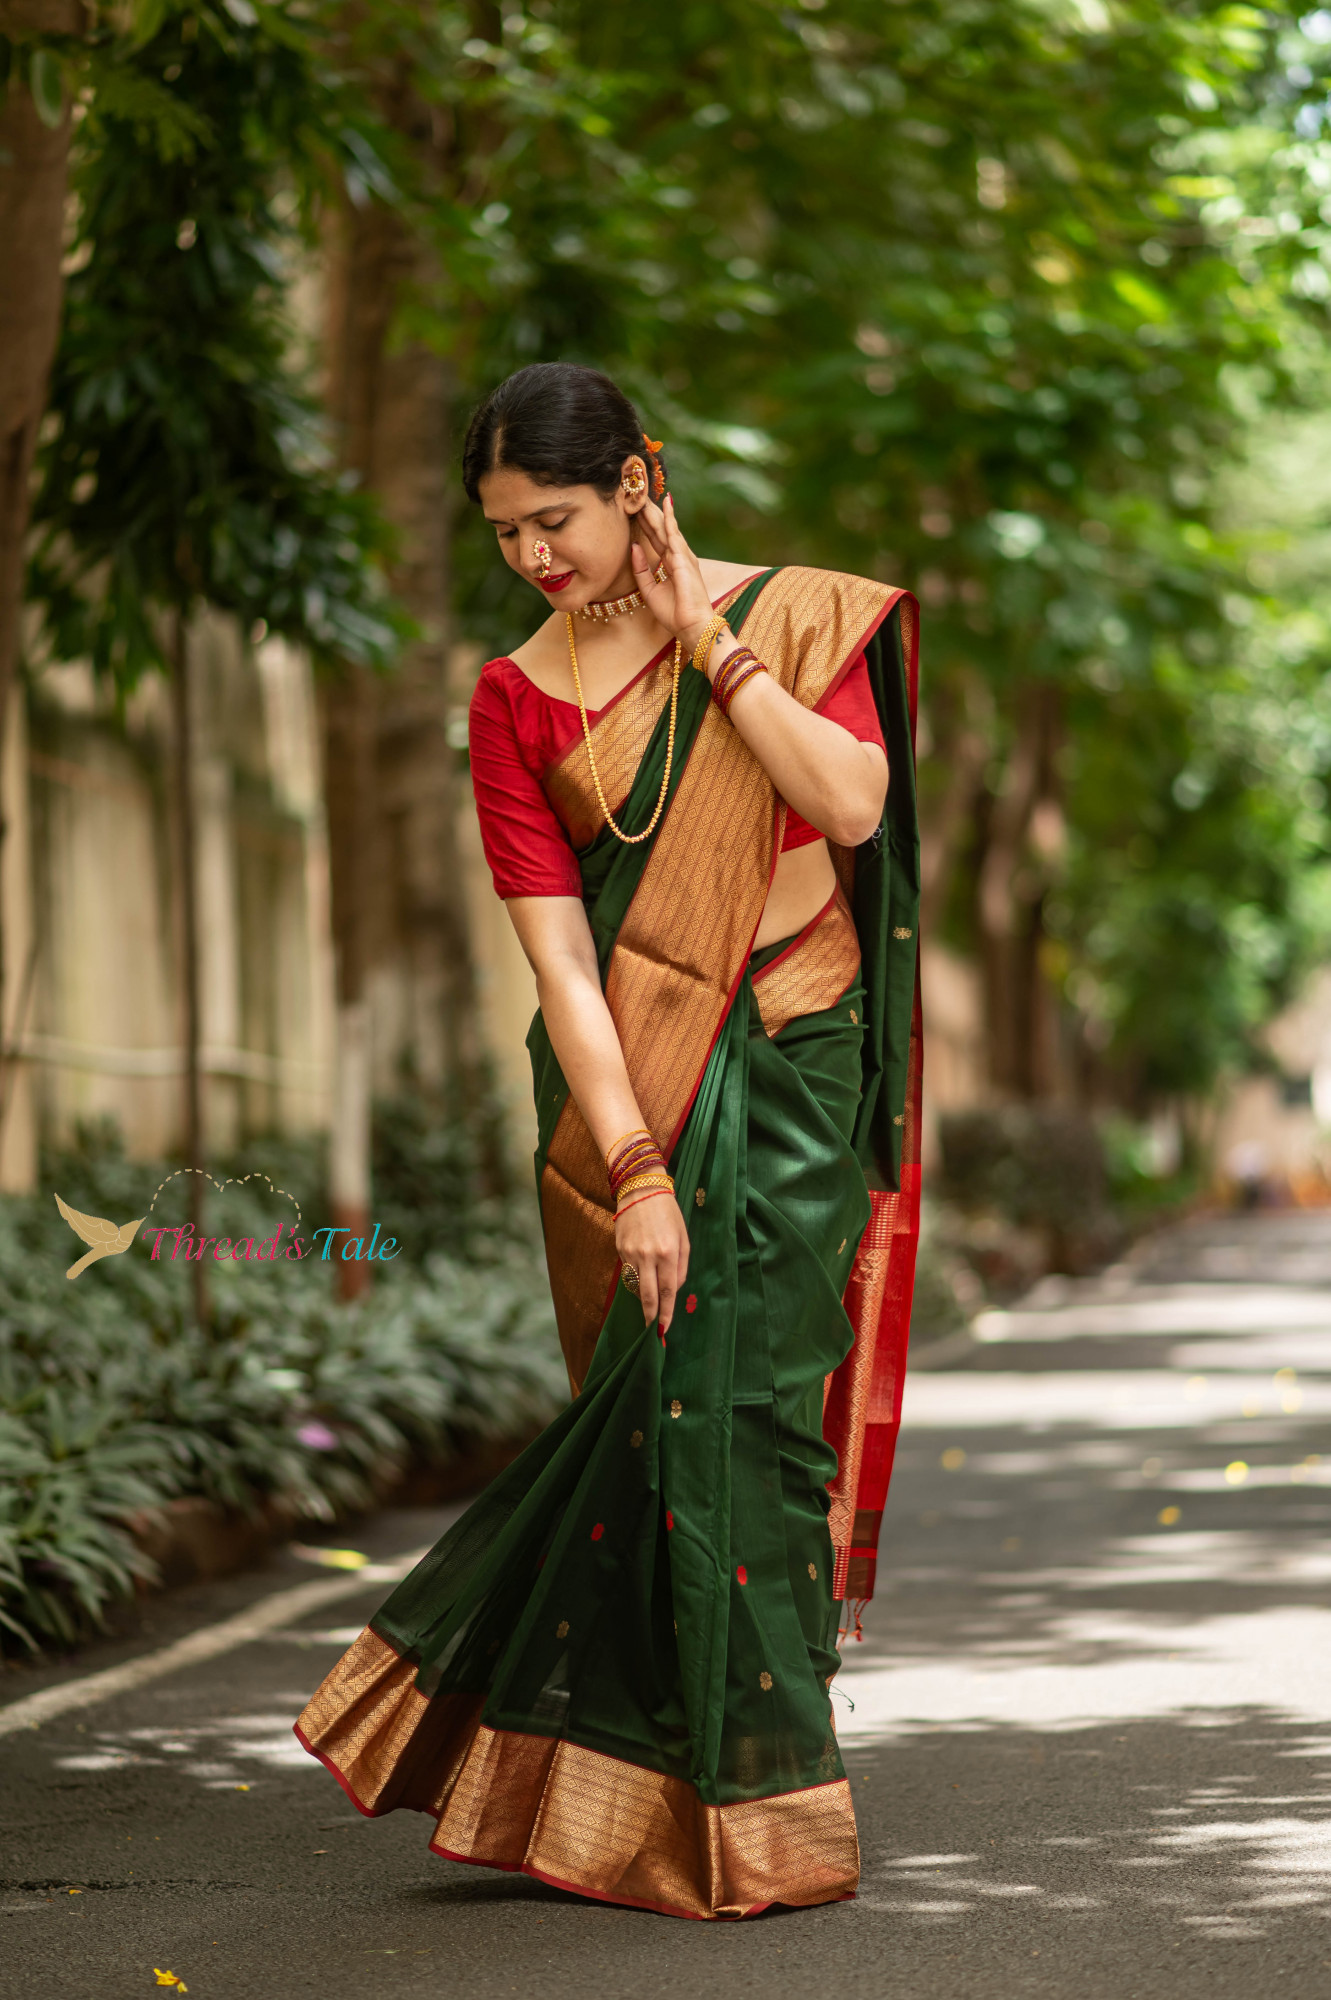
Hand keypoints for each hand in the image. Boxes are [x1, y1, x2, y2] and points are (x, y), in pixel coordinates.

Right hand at [614, 1190, 689, 1334]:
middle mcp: (648, 1256)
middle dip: (650, 1316)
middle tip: (652, 1332)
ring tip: (650, 1304)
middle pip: (648, 1296)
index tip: (663, 1330)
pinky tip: (642, 1275)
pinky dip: (636, 1278)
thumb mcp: (684, 1237)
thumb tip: (674, 1289)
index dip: (666, 1313)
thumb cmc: (668, 1213)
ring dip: (643, 1298)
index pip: (668, 1292)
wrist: (641, 1189)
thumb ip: (681, 1266)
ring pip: (635, 1286)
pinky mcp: (620, 1249)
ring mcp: (631, 1253)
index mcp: (668, 1253)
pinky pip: (629, 1272)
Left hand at [629, 495, 716, 657]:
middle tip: (637, 495)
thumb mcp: (649, 590)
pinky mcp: (684, 559)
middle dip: (649, 513)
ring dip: (655, 511)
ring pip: (666, 527)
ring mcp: (683, 556)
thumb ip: (641, 569)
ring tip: (644, 494)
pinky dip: (669, 518)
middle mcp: (679, 556)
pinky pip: (674, 534)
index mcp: (671, 564)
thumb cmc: (674, 613)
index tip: (634, 510)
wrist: (692, 627)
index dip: (645, 524)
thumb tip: (633, 546)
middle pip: (661, 529)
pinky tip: (665, 503)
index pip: (656, 539)